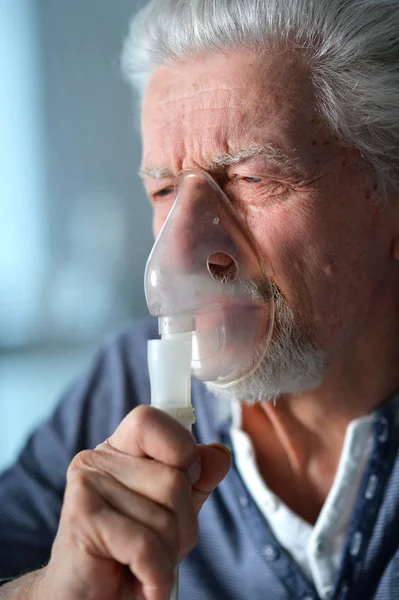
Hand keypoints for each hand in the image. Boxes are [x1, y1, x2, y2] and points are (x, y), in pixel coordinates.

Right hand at [41, 406, 230, 599]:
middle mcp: (98, 459)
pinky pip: (146, 545)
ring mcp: (86, 486)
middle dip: (182, 526)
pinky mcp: (82, 520)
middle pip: (173, 480)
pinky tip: (142, 585)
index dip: (181, 449)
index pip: (152, 419)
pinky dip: (156, 576)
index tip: (184, 482)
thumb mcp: (174, 512)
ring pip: (164, 516)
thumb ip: (197, 480)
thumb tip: (219, 454)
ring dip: (167, 555)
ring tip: (143, 564)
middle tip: (157, 547)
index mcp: (120, 449)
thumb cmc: (131, 556)